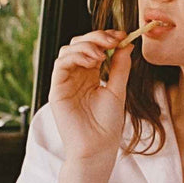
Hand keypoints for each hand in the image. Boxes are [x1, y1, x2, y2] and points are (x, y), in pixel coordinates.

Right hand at [48, 30, 132, 162]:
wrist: (97, 147)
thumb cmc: (107, 125)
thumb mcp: (118, 91)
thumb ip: (120, 67)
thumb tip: (126, 44)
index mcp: (90, 75)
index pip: (94, 48)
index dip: (105, 38)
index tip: (121, 35)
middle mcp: (76, 76)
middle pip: (79, 44)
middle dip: (96, 37)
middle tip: (112, 40)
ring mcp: (65, 82)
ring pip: (68, 51)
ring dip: (86, 46)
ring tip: (101, 54)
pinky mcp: (57, 90)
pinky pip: (60, 65)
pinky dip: (75, 57)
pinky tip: (92, 61)